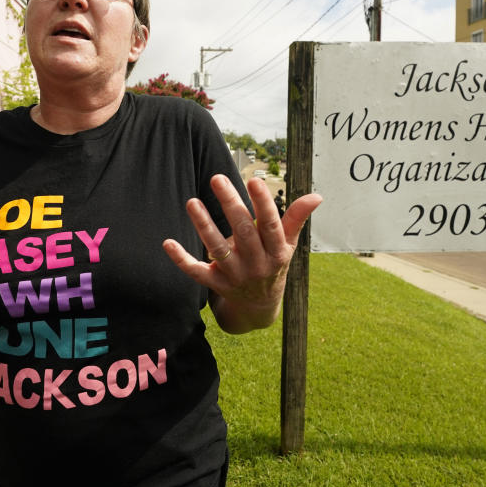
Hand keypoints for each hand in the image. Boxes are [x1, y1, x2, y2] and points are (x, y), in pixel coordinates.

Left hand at [162, 175, 321, 332]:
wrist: (260, 308)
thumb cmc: (273, 265)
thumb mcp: (288, 245)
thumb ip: (296, 219)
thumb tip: (317, 196)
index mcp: (276, 252)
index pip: (271, 226)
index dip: (263, 204)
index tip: (254, 181)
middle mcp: (256, 264)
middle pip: (242, 232)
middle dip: (230, 204)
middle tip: (217, 178)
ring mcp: (235, 275)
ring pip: (218, 249)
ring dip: (203, 226)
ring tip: (192, 202)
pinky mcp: (216, 283)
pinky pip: (197, 272)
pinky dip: (181, 259)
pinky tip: (168, 243)